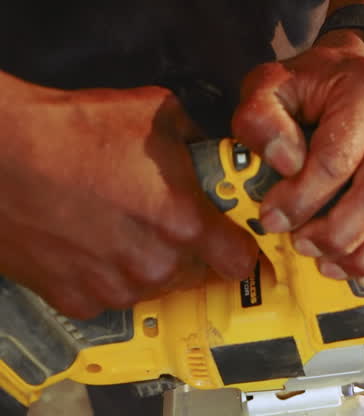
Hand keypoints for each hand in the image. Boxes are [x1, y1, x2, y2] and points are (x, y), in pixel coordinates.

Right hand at [0, 83, 257, 318]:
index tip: (238, 246)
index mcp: (184, 224)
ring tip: (117, 226)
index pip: (242, 261)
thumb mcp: (156, 114)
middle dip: (190, 252)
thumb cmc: (68, 130)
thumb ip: (199, 143)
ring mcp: (114, 288)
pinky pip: (107, 297)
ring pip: (152, 287)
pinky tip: (87, 243)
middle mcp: (155, 265)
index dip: (243, 252)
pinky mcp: (76, 301)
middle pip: (197, 275)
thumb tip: (216, 155)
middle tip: (163, 223)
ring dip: (146, 265)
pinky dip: (102, 277)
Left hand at [232, 30, 363, 287]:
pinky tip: (361, 271)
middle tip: (301, 246)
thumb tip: (286, 164)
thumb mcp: (271, 85)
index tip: (273, 219)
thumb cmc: (312, 85)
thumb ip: (262, 119)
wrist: (361, 72)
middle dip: (335, 234)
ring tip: (326, 263)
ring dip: (361, 254)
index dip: (301, 199)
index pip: (337, 160)